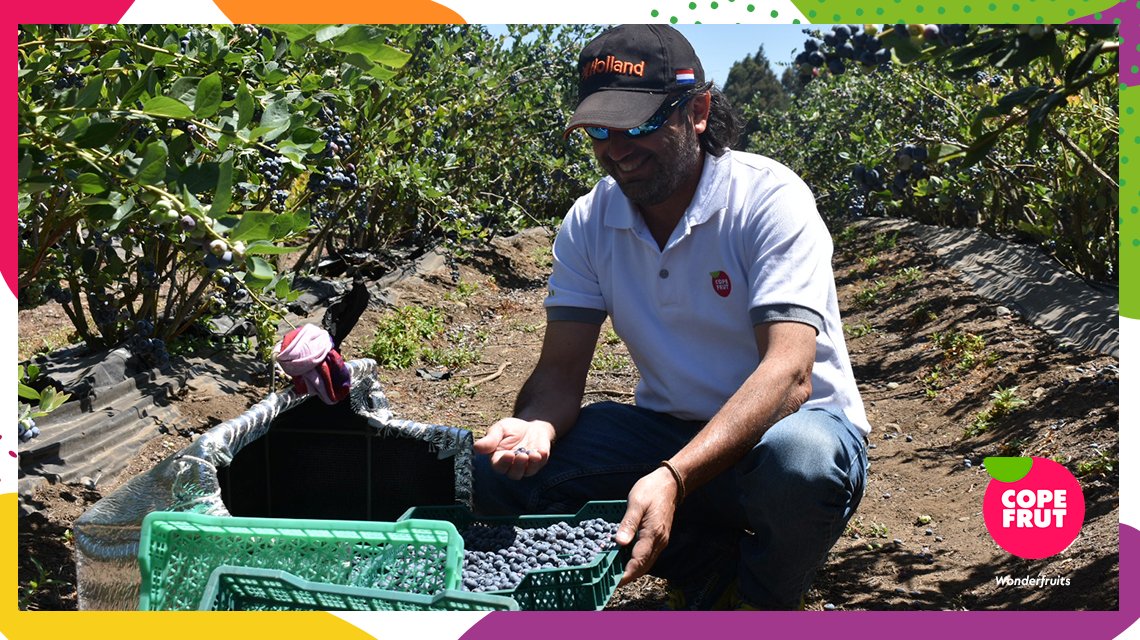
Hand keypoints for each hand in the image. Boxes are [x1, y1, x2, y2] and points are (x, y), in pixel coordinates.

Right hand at [473, 417, 555, 479]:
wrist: (530, 426)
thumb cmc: (511, 429)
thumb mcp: (499, 430)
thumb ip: (490, 439)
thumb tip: (476, 447)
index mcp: (498, 460)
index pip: (499, 466)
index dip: (504, 463)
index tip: (508, 454)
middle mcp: (512, 466)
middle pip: (514, 473)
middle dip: (518, 465)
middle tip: (521, 455)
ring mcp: (527, 466)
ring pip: (527, 472)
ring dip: (530, 465)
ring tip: (533, 455)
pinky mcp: (539, 462)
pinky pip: (541, 464)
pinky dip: (542, 459)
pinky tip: (541, 452)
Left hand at [615, 467, 678, 585]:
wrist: (669, 483)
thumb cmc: (651, 490)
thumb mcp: (636, 503)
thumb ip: (628, 523)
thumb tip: (619, 543)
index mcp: (652, 534)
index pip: (638, 561)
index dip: (626, 574)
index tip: (613, 582)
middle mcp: (659, 541)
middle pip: (643, 566)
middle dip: (628, 576)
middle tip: (609, 581)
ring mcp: (660, 540)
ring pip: (646, 562)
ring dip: (632, 570)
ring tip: (614, 574)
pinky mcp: (659, 538)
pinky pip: (647, 555)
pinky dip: (637, 562)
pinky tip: (625, 559)